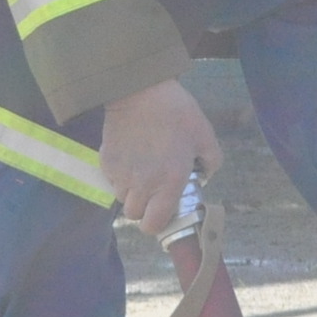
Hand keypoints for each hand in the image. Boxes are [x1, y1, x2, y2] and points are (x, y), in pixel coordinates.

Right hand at [98, 79, 222, 236]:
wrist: (140, 92)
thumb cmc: (177, 114)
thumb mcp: (205, 136)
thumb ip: (210, 162)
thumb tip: (203, 176)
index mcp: (168, 182)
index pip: (154, 224)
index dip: (158, 224)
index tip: (163, 212)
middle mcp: (142, 184)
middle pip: (134, 215)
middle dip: (144, 208)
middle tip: (154, 191)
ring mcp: (120, 174)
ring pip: (122, 197)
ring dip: (132, 192)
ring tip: (143, 172)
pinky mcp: (105, 161)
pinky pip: (111, 179)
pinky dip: (120, 176)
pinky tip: (131, 158)